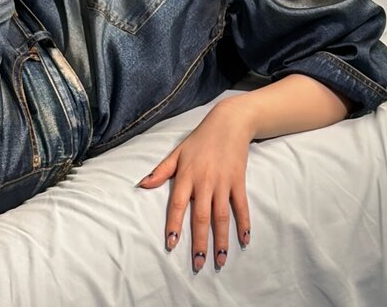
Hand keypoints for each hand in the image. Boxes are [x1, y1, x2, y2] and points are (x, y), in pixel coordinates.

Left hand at [137, 97, 253, 273]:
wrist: (229, 122)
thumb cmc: (200, 138)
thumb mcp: (178, 152)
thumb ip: (161, 171)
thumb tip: (142, 185)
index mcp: (187, 175)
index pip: (177, 204)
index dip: (174, 224)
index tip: (171, 244)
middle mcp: (205, 181)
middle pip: (201, 216)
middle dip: (199, 242)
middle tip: (197, 264)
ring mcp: (223, 182)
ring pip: (222, 216)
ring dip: (221, 240)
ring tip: (220, 261)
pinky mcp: (238, 181)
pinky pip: (241, 206)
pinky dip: (244, 223)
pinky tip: (244, 240)